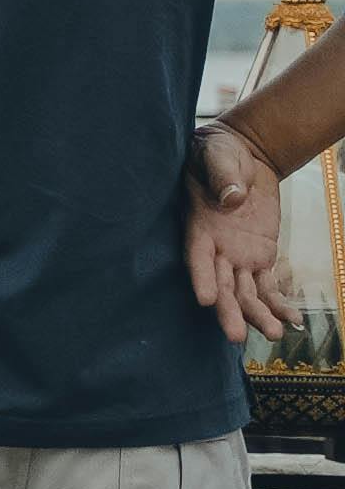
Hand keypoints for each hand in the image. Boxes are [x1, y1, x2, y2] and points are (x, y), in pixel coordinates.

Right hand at [186, 122, 289, 344]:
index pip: (198, 256)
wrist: (243, 155)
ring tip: (273, 335)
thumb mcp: (217, 155)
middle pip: (221, 285)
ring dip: (257, 315)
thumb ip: (223, 175)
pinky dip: (278, 304)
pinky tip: (291, 321)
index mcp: (201, 225)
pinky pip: (268, 285)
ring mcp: (238, 255)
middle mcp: (217, 247)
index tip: (207, 300)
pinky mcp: (260, 256)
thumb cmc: (219, 151)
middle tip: (234, 337)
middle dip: (228, 311)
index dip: (201, 278)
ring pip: (246, 292)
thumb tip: (232, 198)